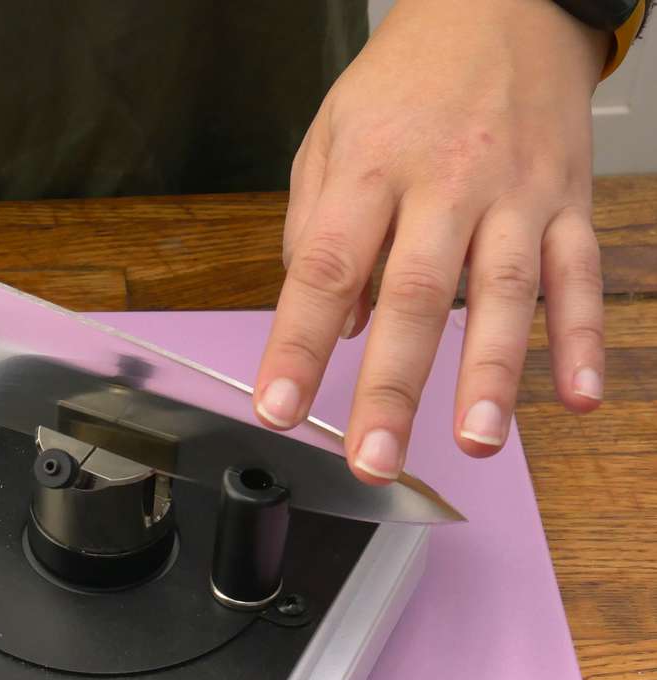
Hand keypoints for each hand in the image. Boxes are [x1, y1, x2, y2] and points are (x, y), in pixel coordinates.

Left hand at [254, 0, 607, 481]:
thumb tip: (334, 325)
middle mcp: (445, 183)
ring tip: (476, 440)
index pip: (324, 271)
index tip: (276, 407)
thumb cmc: (406, 81)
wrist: (504, 3)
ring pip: (505, 291)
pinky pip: (579, 275)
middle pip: (414, 297)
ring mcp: (515, 193)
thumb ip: (317, 232)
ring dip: (492, 374)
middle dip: (392, 387)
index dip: (299, 346)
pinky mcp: (568, 200)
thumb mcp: (329, 137)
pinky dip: (582, 339)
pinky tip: (576, 398)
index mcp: (369, 168)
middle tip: (373, 456)